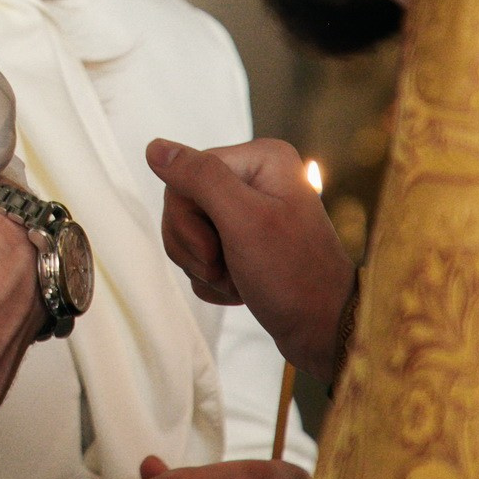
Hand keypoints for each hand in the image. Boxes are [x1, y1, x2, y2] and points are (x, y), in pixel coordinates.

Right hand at [147, 138, 354, 378]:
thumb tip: (155, 148)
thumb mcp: (243, 220)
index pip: (185, 176)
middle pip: (184, 204)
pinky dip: (214, 279)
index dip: (188, 218)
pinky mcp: (246, 242)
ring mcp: (251, 211)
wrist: (323, 331)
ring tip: (237, 280)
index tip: (217, 248)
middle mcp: (257, 177)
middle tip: (225, 267)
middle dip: (196, 247)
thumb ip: (199, 178)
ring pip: (188, 232)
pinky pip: (203, 255)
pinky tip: (241, 288)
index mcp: (261, 159)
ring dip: (204, 267)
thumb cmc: (293, 276)